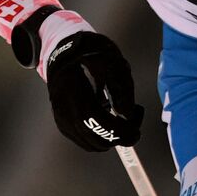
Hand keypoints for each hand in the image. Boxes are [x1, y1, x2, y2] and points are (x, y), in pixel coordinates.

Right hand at [43, 31, 143, 151]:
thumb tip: (128, 114)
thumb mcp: (112, 60)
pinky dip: (101, 136)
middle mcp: (63, 108)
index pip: (96, 122)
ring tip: (123, 119)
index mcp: (73, 89)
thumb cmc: (88, 51)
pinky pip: (85, 140)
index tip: (136, 129)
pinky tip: (109, 120)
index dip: (119, 131)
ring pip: (91, 144)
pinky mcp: (63, 124)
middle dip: (119, 135)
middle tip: (134, 120)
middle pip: (94, 139)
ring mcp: (61, 118)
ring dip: (111, 137)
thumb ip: (122, 88)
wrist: (63, 51)